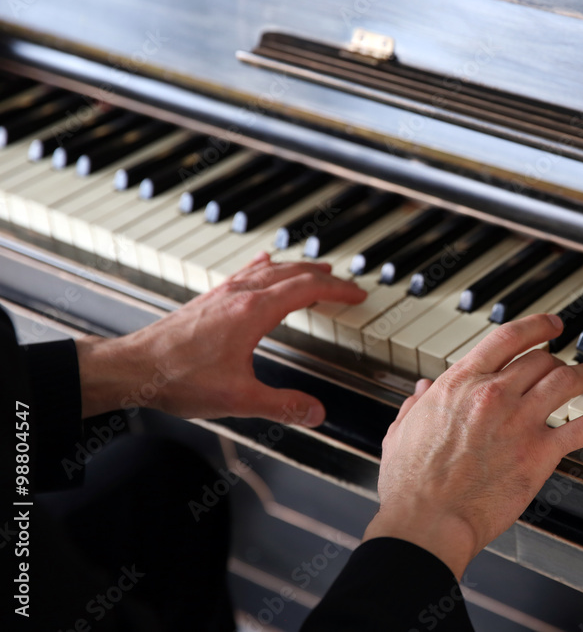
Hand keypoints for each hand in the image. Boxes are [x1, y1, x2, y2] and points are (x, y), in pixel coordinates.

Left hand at [76, 251, 365, 424]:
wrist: (132, 368)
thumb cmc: (177, 378)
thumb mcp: (238, 398)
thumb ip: (282, 405)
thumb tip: (316, 412)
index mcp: (253, 311)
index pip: (308, 289)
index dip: (338, 289)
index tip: (357, 293)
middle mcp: (240, 294)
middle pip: (293, 273)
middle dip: (324, 276)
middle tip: (346, 283)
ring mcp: (222, 293)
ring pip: (270, 270)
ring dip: (298, 268)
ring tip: (316, 270)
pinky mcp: (208, 299)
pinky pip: (246, 272)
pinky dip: (266, 267)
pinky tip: (263, 263)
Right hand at [363, 313, 582, 577]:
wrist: (427, 518)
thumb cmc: (411, 483)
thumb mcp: (402, 431)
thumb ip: (416, 405)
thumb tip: (423, 390)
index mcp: (461, 382)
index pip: (507, 337)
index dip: (536, 326)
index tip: (551, 325)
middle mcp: (494, 393)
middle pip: (541, 360)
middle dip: (559, 359)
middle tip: (570, 363)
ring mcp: (520, 420)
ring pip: (567, 381)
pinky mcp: (540, 452)